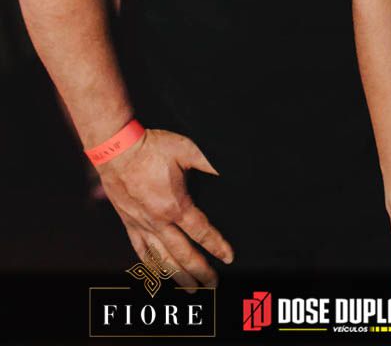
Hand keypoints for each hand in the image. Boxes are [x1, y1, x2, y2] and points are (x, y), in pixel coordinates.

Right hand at [98, 128, 232, 287]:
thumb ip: (208, 163)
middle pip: (183, 255)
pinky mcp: (129, 223)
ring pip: (162, 260)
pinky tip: (158, 274)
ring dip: (177, 276)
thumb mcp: (186, 149)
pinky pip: (141, 251)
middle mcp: (158, 221)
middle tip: (213, 284)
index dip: (217, 246)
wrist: (116, 149)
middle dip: (201, 272)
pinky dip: (151, 266)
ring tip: (190, 289)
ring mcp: (142, 225)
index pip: (202, 233)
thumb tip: (226, 172)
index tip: (229, 257)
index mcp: (175, 205)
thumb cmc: (151, 147)